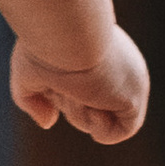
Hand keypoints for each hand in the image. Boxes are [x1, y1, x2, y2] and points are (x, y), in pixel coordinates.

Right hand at [10, 28, 149, 142]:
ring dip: (80, 115)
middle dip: (70, 103)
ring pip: (102, 120)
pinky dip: (97, 128)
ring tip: (76, 91)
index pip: (87, 89)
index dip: (63, 92)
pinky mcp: (135, 98)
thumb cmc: (43, 45)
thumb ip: (34, 99)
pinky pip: (118, 133)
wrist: (64, 32)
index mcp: (102, 55)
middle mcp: (119, 68)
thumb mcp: (29, 73)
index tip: (56, 77)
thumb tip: (48, 122)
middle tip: (63, 85)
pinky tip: (92, 103)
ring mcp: (130, 83)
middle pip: (92, 106)